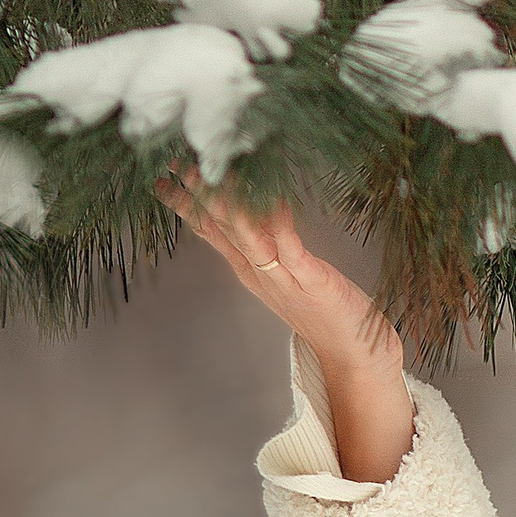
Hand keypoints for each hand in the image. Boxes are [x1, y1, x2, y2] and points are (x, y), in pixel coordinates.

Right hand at [161, 178, 415, 486]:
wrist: (354, 354)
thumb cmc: (325, 310)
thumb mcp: (282, 274)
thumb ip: (264, 244)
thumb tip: (249, 212)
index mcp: (250, 268)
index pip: (210, 230)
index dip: (185, 202)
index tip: (161, 175)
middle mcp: (259, 272)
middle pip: (221, 229)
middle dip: (198, 195)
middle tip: (175, 163)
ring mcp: (283, 277)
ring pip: (247, 237)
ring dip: (228, 206)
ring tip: (212, 174)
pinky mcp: (312, 281)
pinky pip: (292, 249)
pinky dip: (282, 224)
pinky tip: (274, 199)